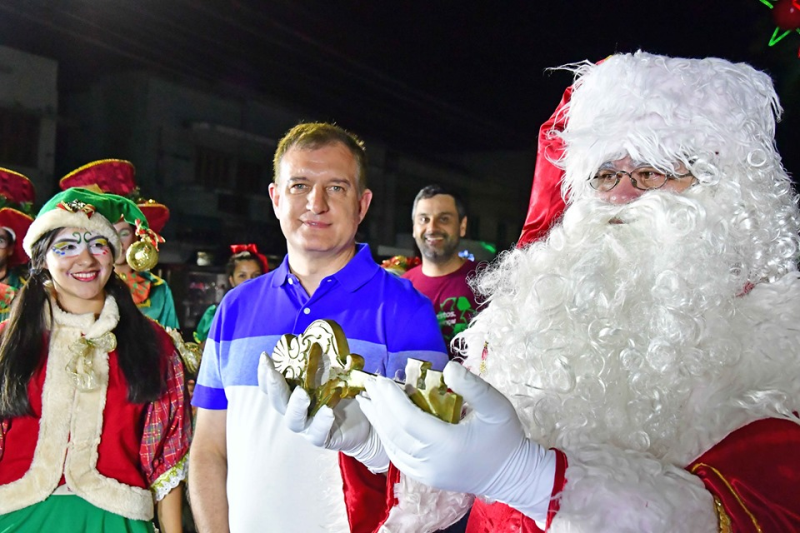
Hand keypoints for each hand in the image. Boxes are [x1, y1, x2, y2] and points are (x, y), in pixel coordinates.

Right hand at [258, 354, 387, 471]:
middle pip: (278, 402)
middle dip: (273, 386)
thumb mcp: (340, 375)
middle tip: (273, 372)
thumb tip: (336, 343)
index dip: (265, 373)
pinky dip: (321, 423)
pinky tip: (328, 412)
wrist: (367, 422)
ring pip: (293, 420)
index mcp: (294, 393)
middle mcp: (296, 411)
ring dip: (295, 405)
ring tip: (301, 393)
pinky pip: (319, 434)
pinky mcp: (323, 439)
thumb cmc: (348, 395)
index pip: (273, 385)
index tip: (265, 356)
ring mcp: (308, 427)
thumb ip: (333, 361)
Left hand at [357, 361, 555, 522]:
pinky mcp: (426, 478)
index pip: (408, 420)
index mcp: (448, 444)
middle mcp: (432, 462)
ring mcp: (427, 474)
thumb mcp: (497, 406)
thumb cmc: (505, 437)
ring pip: (393, 447)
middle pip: (395, 432)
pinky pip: (399, 457)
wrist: (513, 475)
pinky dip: (388, 438)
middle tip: (367, 384)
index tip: (381, 380)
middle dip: (378, 407)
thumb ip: (473, 386)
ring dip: (378, 422)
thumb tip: (448, 368)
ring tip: (367, 401)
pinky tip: (383, 423)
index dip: (391, 399)